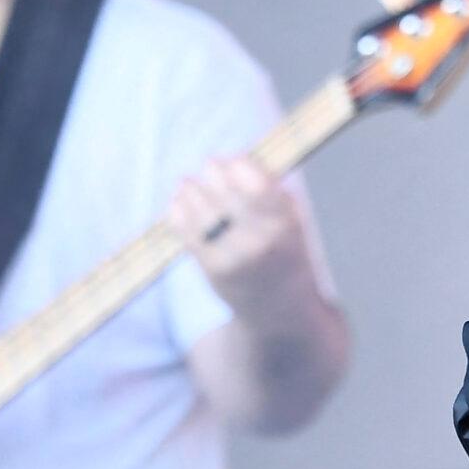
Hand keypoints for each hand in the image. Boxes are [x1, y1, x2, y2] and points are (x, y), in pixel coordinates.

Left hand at [169, 155, 312, 315]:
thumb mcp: (291, 219)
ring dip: (191, 192)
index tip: (232, 161)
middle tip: (209, 164)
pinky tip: (177, 203)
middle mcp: (262, 242)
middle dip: (214, 174)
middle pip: (227, 197)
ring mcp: (236, 259)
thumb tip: (234, 162)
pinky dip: (179, 215)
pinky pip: (190, 237)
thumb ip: (270, 191)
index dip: (239, 167)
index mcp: (286, 224)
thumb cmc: (284, 249)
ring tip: (186, 184)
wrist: (279, 307)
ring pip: (204, 215)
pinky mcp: (214, 272)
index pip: (257, 186)